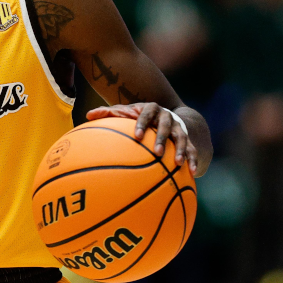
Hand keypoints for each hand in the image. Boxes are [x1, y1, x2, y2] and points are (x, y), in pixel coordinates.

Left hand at [86, 103, 200, 176]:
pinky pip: (194, 150)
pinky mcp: (189, 140)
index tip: (137, 136)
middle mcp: (167, 117)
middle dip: (163, 138)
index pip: (146, 113)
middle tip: (157, 152)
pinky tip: (192, 173)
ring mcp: (179, 128)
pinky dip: (194, 161)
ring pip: (182, 138)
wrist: (167, 116)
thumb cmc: (139, 117)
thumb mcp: (125, 113)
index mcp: (151, 109)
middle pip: (167, 125)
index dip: (142, 123)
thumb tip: (88, 115)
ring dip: (181, 150)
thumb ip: (108, 113)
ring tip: (178, 164)